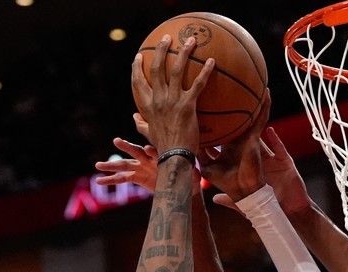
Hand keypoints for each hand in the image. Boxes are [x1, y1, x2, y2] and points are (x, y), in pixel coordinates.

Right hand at [94, 116, 201, 192]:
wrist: (182, 188)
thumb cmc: (188, 179)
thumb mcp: (191, 176)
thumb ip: (190, 172)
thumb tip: (195, 172)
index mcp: (162, 156)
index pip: (156, 152)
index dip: (153, 152)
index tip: (148, 150)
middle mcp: (149, 159)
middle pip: (136, 152)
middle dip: (126, 147)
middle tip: (116, 141)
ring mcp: (141, 167)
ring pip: (124, 165)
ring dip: (111, 165)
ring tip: (98, 165)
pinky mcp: (137, 177)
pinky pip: (121, 178)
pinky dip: (110, 180)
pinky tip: (99, 181)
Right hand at [131, 35, 213, 154]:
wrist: (174, 156)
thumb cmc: (163, 147)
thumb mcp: (148, 134)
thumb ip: (141, 123)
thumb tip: (134, 117)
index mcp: (147, 105)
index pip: (138, 81)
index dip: (137, 67)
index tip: (139, 56)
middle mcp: (158, 99)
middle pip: (157, 68)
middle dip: (160, 50)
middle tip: (166, 38)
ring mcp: (172, 101)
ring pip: (177, 70)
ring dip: (184, 52)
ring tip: (190, 40)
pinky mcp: (188, 105)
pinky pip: (198, 84)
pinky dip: (206, 71)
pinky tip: (213, 61)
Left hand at [198, 89, 270, 200]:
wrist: (243, 190)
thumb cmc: (227, 182)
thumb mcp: (207, 166)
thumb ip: (197, 154)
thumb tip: (182, 145)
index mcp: (225, 143)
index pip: (219, 125)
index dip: (213, 114)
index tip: (203, 100)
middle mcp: (236, 136)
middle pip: (234, 114)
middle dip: (231, 100)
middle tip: (224, 82)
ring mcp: (247, 135)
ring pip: (249, 112)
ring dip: (251, 96)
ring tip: (251, 79)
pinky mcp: (255, 137)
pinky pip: (261, 118)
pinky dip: (265, 105)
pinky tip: (267, 93)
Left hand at [211, 125, 311, 213]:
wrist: (291, 213)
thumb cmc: (270, 209)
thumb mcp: (246, 206)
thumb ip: (230, 201)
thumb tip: (214, 198)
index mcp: (249, 172)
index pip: (235, 156)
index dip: (226, 148)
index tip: (215, 138)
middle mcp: (260, 163)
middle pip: (247, 145)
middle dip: (239, 134)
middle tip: (228, 121)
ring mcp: (273, 161)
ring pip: (262, 143)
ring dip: (256, 131)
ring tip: (247, 118)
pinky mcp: (285, 162)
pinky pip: (280, 148)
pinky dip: (275, 139)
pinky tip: (269, 130)